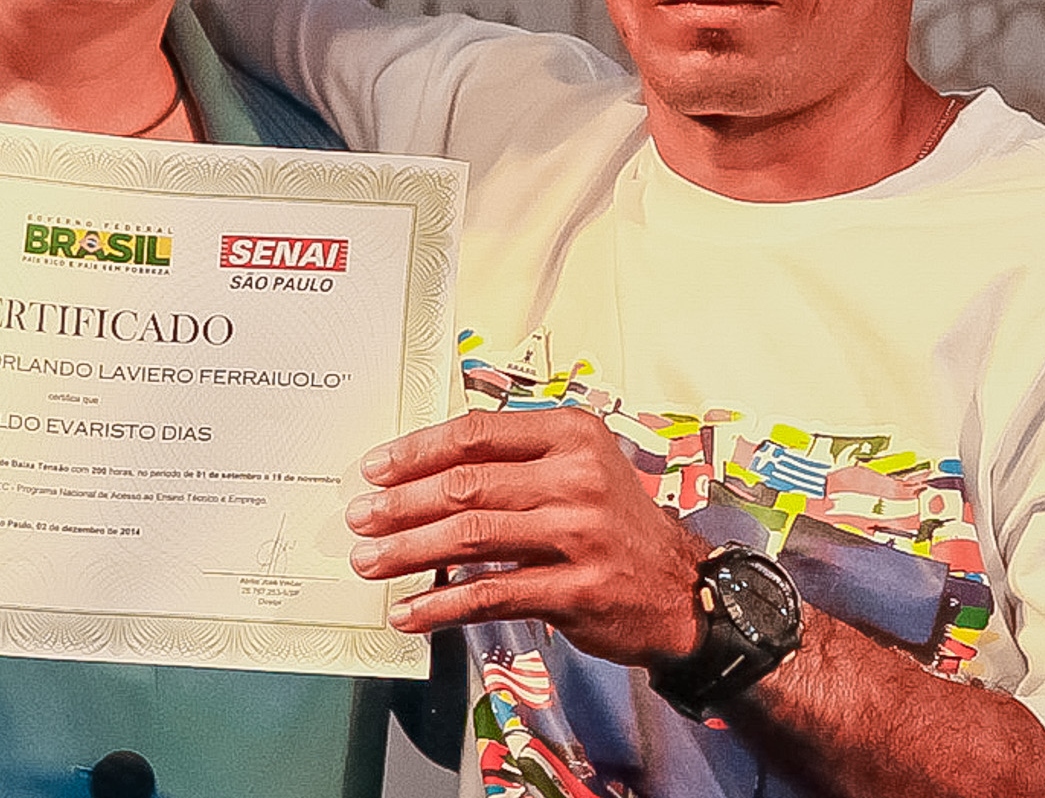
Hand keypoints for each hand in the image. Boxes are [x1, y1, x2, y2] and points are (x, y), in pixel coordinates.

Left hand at [346, 405, 710, 668]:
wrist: (682, 590)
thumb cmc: (615, 524)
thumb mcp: (579, 468)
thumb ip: (514, 461)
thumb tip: (422, 472)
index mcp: (571, 434)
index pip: (476, 433)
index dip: (417, 451)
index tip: (376, 469)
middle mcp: (577, 478)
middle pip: (466, 486)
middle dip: (401, 504)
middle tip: (361, 518)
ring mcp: (579, 535)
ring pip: (471, 538)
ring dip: (409, 551)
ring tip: (371, 561)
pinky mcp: (577, 589)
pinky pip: (493, 594)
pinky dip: (442, 603)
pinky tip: (412, 610)